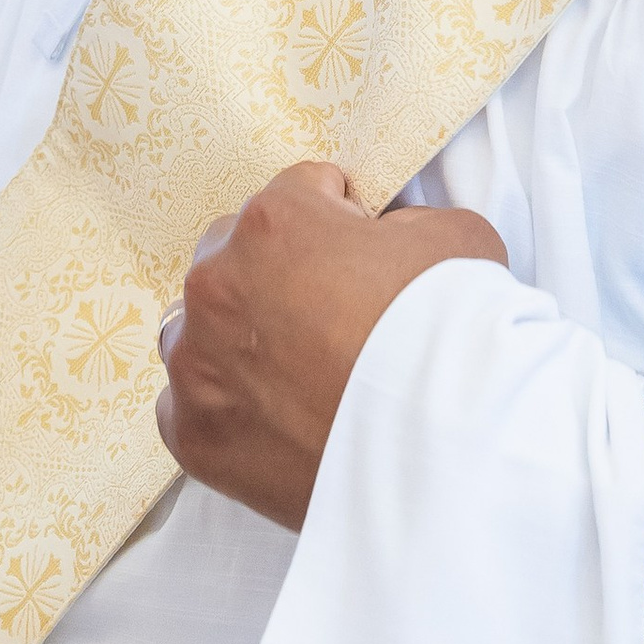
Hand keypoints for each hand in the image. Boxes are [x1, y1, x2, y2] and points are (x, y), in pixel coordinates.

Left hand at [156, 159, 507, 530]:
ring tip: (301, 374)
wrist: (450, 449)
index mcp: (272, 223)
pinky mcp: (193, 435)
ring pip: (198, 330)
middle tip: (333, 319)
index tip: (362, 258)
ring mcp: (196, 363)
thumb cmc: (452, 339)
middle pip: (234, 257)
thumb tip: (385, 238)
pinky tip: (278, 420)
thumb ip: (406, 221)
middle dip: (278, 276)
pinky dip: (226, 406)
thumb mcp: (455, 238)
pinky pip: (187, 404)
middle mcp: (216, 284)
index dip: (342, 223)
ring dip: (239, 339)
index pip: (299, 193)